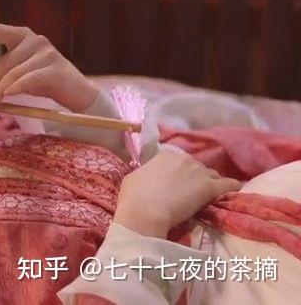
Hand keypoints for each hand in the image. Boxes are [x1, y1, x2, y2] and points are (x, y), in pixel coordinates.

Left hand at [0, 23, 98, 110]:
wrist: (75, 91)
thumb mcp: (17, 73)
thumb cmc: (41, 80)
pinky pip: (30, 78)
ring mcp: (46, 53)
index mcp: (21, 35)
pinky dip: (17, 86)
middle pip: (2, 60)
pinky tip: (7, 94)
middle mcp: (33, 40)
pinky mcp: (55, 69)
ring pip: (14, 72)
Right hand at [114, 150, 241, 237]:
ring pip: (211, 176)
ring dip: (210, 184)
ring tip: (208, 196)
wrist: (144, 212)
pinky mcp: (210, 188)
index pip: (178, 161)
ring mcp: (199, 172)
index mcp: (165, 155)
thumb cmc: (133, 197)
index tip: (175, 184)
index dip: (178, 173)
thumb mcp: (133, 178)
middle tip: (190, 193)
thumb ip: (146, 173)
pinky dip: (232, 187)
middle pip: (196, 168)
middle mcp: (184, 159)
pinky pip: (228, 184)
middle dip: (195, 178)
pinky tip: (236, 190)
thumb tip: (149, 177)